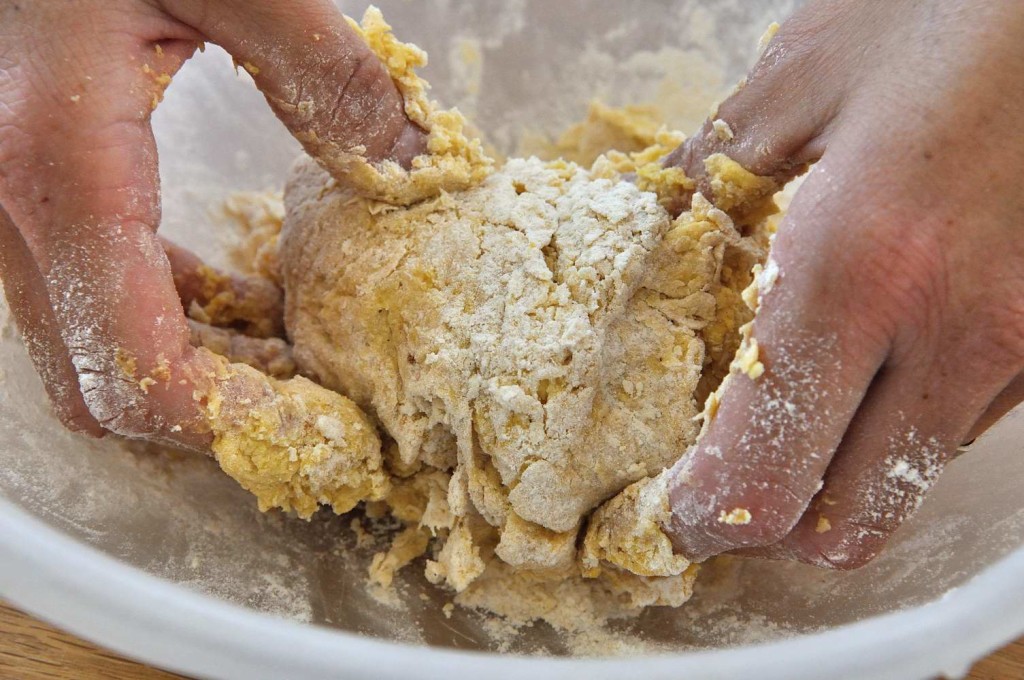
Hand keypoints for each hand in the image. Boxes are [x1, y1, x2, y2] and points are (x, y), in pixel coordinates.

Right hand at [0, 1, 424, 448]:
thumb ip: (323, 69)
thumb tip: (413, 162)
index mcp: (61, 166)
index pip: (132, 367)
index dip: (230, 426)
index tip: (322, 437)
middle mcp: (10, 208)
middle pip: (102, 384)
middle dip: (215, 418)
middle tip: (318, 410)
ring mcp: (2, 205)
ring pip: (87, 349)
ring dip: (194, 375)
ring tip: (296, 360)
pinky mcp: (20, 189)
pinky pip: (87, 294)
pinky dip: (165, 319)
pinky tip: (236, 298)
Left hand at [664, 0, 1023, 567]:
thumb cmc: (946, 11)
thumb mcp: (798, 81)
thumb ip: (705, 176)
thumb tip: (650, 232)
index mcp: (860, 270)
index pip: (766, 473)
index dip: (708, 517)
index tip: (675, 511)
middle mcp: (956, 333)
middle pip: (844, 527)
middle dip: (770, 524)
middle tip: (724, 484)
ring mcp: (1023, 346)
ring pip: (907, 485)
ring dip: (837, 478)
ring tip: (791, 418)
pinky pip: (961, 428)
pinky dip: (899, 426)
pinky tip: (872, 363)